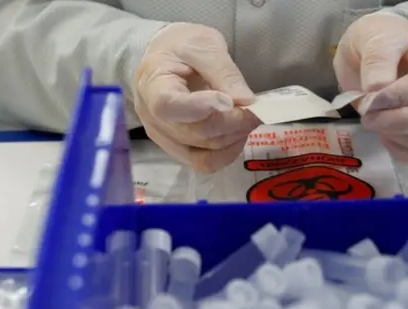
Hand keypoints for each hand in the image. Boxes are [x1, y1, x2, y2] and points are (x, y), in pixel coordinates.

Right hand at [134, 23, 259, 172]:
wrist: (167, 58)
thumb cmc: (182, 47)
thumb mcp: (205, 45)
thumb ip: (225, 72)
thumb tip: (246, 102)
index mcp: (153, 83)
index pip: (168, 105)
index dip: (200, 108)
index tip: (228, 101)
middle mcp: (152, 116)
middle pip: (195, 132)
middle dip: (233, 123)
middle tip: (256, 109)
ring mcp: (164, 137)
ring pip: (203, 152)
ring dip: (233, 138)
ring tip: (248, 118)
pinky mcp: (177, 149)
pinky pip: (203, 163)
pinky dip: (226, 153)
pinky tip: (236, 134)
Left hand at [334, 13, 407, 165]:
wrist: (371, 54)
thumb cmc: (378, 42)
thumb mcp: (373, 39)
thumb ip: (377, 61)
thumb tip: (378, 89)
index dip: (401, 96)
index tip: (371, 101)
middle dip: (402, 122)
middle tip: (369, 118)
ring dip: (404, 139)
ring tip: (377, 123)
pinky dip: (405, 153)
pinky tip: (386, 137)